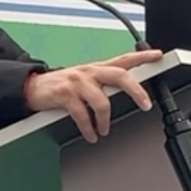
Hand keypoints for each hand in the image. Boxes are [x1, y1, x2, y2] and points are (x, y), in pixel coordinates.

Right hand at [25, 49, 162, 142]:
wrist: (32, 87)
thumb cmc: (61, 86)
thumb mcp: (84, 79)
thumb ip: (103, 83)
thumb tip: (126, 93)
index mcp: (97, 68)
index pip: (123, 58)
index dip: (142, 56)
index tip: (158, 56)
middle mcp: (89, 72)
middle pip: (119, 76)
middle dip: (136, 91)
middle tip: (146, 105)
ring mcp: (77, 82)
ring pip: (102, 101)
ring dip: (105, 121)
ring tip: (104, 130)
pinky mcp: (65, 94)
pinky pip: (82, 115)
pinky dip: (88, 128)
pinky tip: (91, 135)